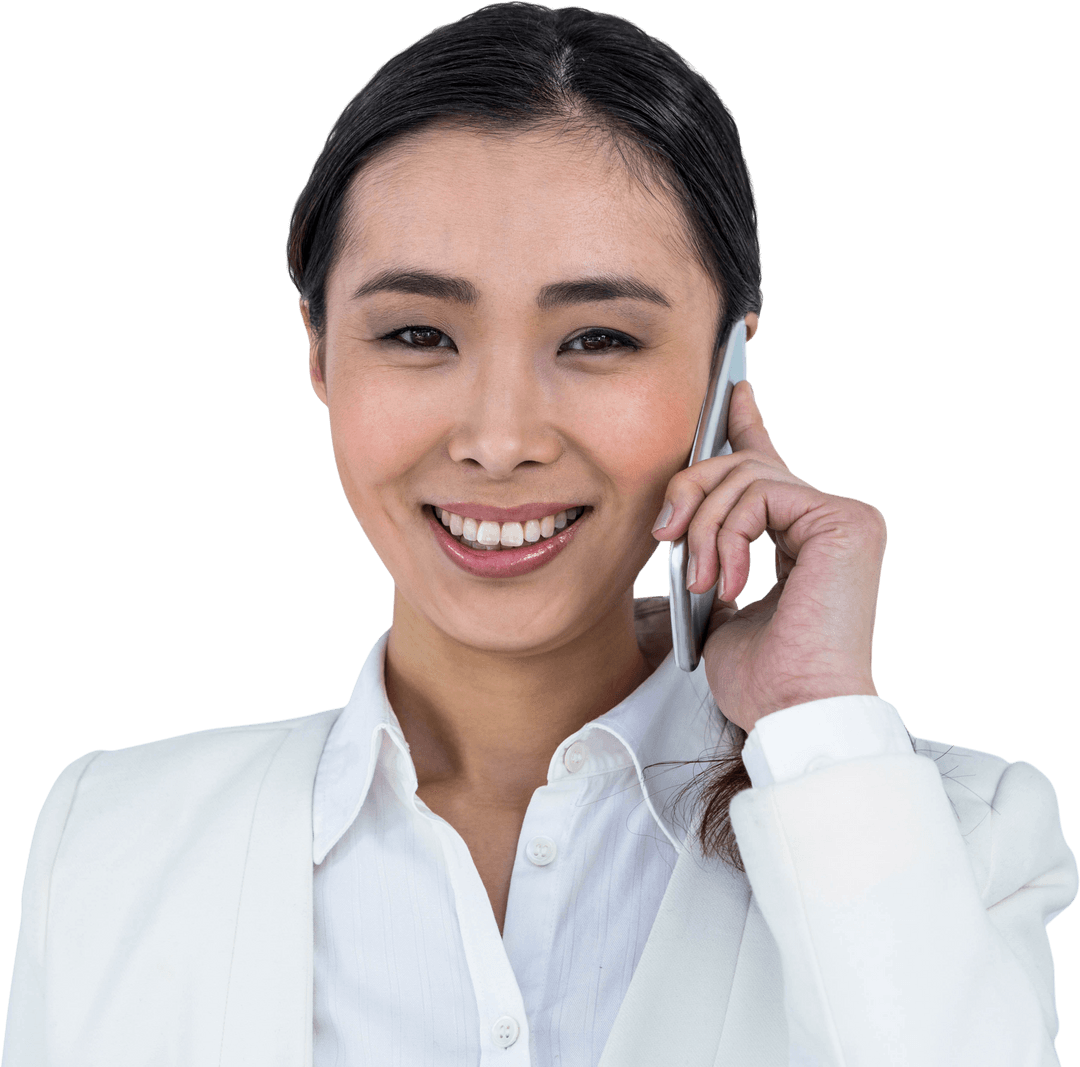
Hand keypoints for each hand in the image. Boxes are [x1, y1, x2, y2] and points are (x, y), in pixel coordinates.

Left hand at [652, 380, 886, 733]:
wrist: (791, 711)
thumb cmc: (760, 677)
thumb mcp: (717, 601)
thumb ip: (712, 551)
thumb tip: (681, 521)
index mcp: (801, 539)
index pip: (770, 468)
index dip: (748, 425)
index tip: (733, 392)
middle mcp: (828, 521)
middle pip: (743, 465)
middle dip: (691, 489)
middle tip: (665, 533)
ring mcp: (842, 518)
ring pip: (745, 475)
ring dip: (703, 527)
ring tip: (703, 578)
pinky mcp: (844, 521)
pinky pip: (761, 492)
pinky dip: (727, 531)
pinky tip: (730, 577)